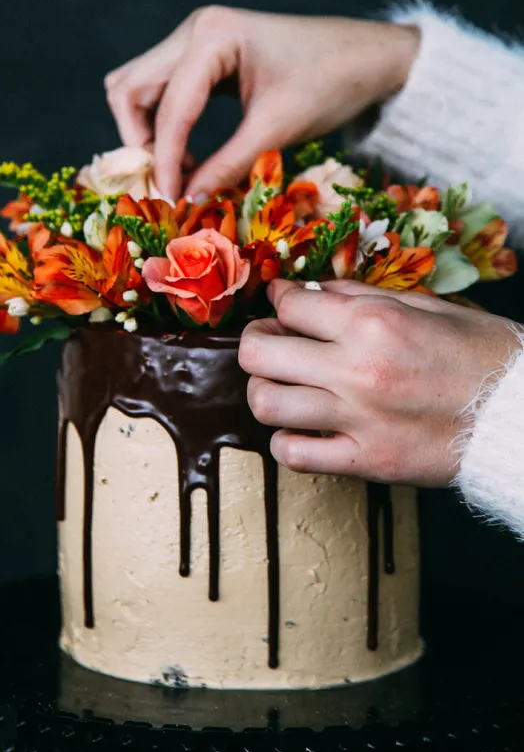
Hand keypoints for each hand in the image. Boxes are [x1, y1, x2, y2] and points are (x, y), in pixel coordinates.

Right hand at [105, 6, 419, 200]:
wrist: (371, 56)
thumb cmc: (332, 82)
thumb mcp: (278, 129)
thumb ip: (228, 165)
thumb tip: (186, 199)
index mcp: (213, 36)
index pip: (169, 107)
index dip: (164, 159)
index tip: (169, 200)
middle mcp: (195, 29)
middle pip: (129, 88)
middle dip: (139, 140)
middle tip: (164, 182)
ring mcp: (197, 38)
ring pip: (138, 87)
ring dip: (146, 131)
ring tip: (179, 170)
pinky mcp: (206, 54)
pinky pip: (162, 89)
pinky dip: (164, 123)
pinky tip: (191, 155)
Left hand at [238, 279, 521, 486]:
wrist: (521, 415)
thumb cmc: (483, 356)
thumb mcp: (429, 306)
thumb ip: (363, 296)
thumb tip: (313, 290)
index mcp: (373, 323)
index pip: (290, 304)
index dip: (280, 299)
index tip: (285, 303)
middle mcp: (357, 369)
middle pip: (258, 352)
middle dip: (255, 340)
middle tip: (270, 340)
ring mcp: (358, 419)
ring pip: (265, 403)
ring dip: (264, 389)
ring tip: (282, 384)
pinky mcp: (367, 461)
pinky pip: (294, 455)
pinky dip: (284, 441)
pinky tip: (300, 428)